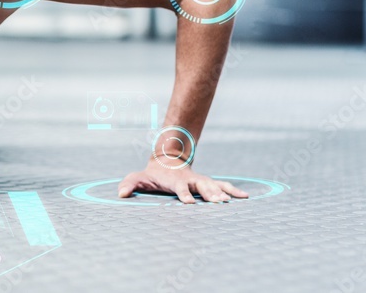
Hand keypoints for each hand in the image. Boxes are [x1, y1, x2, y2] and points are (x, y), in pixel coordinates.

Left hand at [117, 160, 249, 203]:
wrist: (166, 161)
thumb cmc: (151, 174)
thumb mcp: (138, 178)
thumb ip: (130, 184)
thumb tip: (120, 194)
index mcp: (175, 181)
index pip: (180, 188)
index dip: (184, 194)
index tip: (189, 203)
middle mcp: (190, 180)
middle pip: (201, 186)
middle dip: (209, 193)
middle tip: (218, 202)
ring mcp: (200, 180)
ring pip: (213, 185)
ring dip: (222, 192)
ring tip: (230, 201)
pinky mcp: (207, 182)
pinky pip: (222, 185)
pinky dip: (233, 190)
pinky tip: (245, 196)